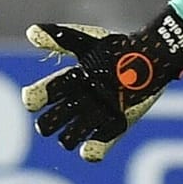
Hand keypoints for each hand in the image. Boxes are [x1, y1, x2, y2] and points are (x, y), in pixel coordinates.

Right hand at [21, 7, 182, 161]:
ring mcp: (96, 116)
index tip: (33, 99)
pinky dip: (92, 151)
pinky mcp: (116, 127)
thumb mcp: (88, 40)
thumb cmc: (118, 47)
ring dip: (68, 136)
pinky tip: (89, 149)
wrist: (151, 57)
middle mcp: (78, 102)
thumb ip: (61, 37)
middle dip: (47, 123)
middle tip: (54, 118)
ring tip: (75, 129)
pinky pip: (99, 146)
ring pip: (69, 138)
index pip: (42, 95)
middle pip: (49, 122)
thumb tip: (31, 33)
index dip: (34, 98)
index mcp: (69, 82)